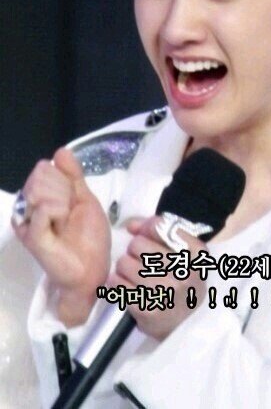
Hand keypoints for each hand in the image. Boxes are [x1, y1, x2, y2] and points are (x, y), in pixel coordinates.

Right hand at [13, 148, 110, 325]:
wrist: (92, 269)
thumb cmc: (90, 237)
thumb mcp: (85, 199)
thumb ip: (73, 175)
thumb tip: (60, 151)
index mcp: (40, 197)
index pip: (45, 167)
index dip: (65, 181)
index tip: (72, 202)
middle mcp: (28, 207)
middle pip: (40, 175)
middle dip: (63, 191)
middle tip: (69, 214)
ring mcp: (27, 221)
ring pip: (39, 188)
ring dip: (62, 202)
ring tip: (64, 222)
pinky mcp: (31, 235)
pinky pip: (42, 207)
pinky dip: (58, 211)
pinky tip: (60, 226)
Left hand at [108, 216, 206, 340]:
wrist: (188, 323)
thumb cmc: (183, 281)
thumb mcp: (183, 254)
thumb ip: (159, 232)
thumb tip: (131, 225)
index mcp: (196, 254)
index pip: (161, 227)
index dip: (148, 229)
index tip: (149, 238)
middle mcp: (183, 272)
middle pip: (137, 244)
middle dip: (135, 250)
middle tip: (141, 260)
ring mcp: (165, 292)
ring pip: (124, 263)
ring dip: (125, 267)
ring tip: (134, 273)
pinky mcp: (147, 309)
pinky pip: (118, 284)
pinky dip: (117, 282)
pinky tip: (127, 286)